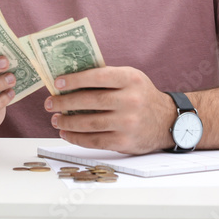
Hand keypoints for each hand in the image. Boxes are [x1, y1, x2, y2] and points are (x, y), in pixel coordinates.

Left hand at [43, 66, 173, 154]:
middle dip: (65, 103)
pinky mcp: (125, 141)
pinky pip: (95, 141)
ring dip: (67, 122)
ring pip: (89, 123)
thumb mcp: (131, 78)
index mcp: (130, 79)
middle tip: (50, 103)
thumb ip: (106, 77)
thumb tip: (70, 80)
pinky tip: (66, 133)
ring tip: (56, 119)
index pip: (97, 77)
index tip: (57, 83)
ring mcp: (128, 122)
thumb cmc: (141, 95)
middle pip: (90, 101)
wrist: (168, 121)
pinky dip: (77, 138)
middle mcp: (131, 100)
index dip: (75, 80)